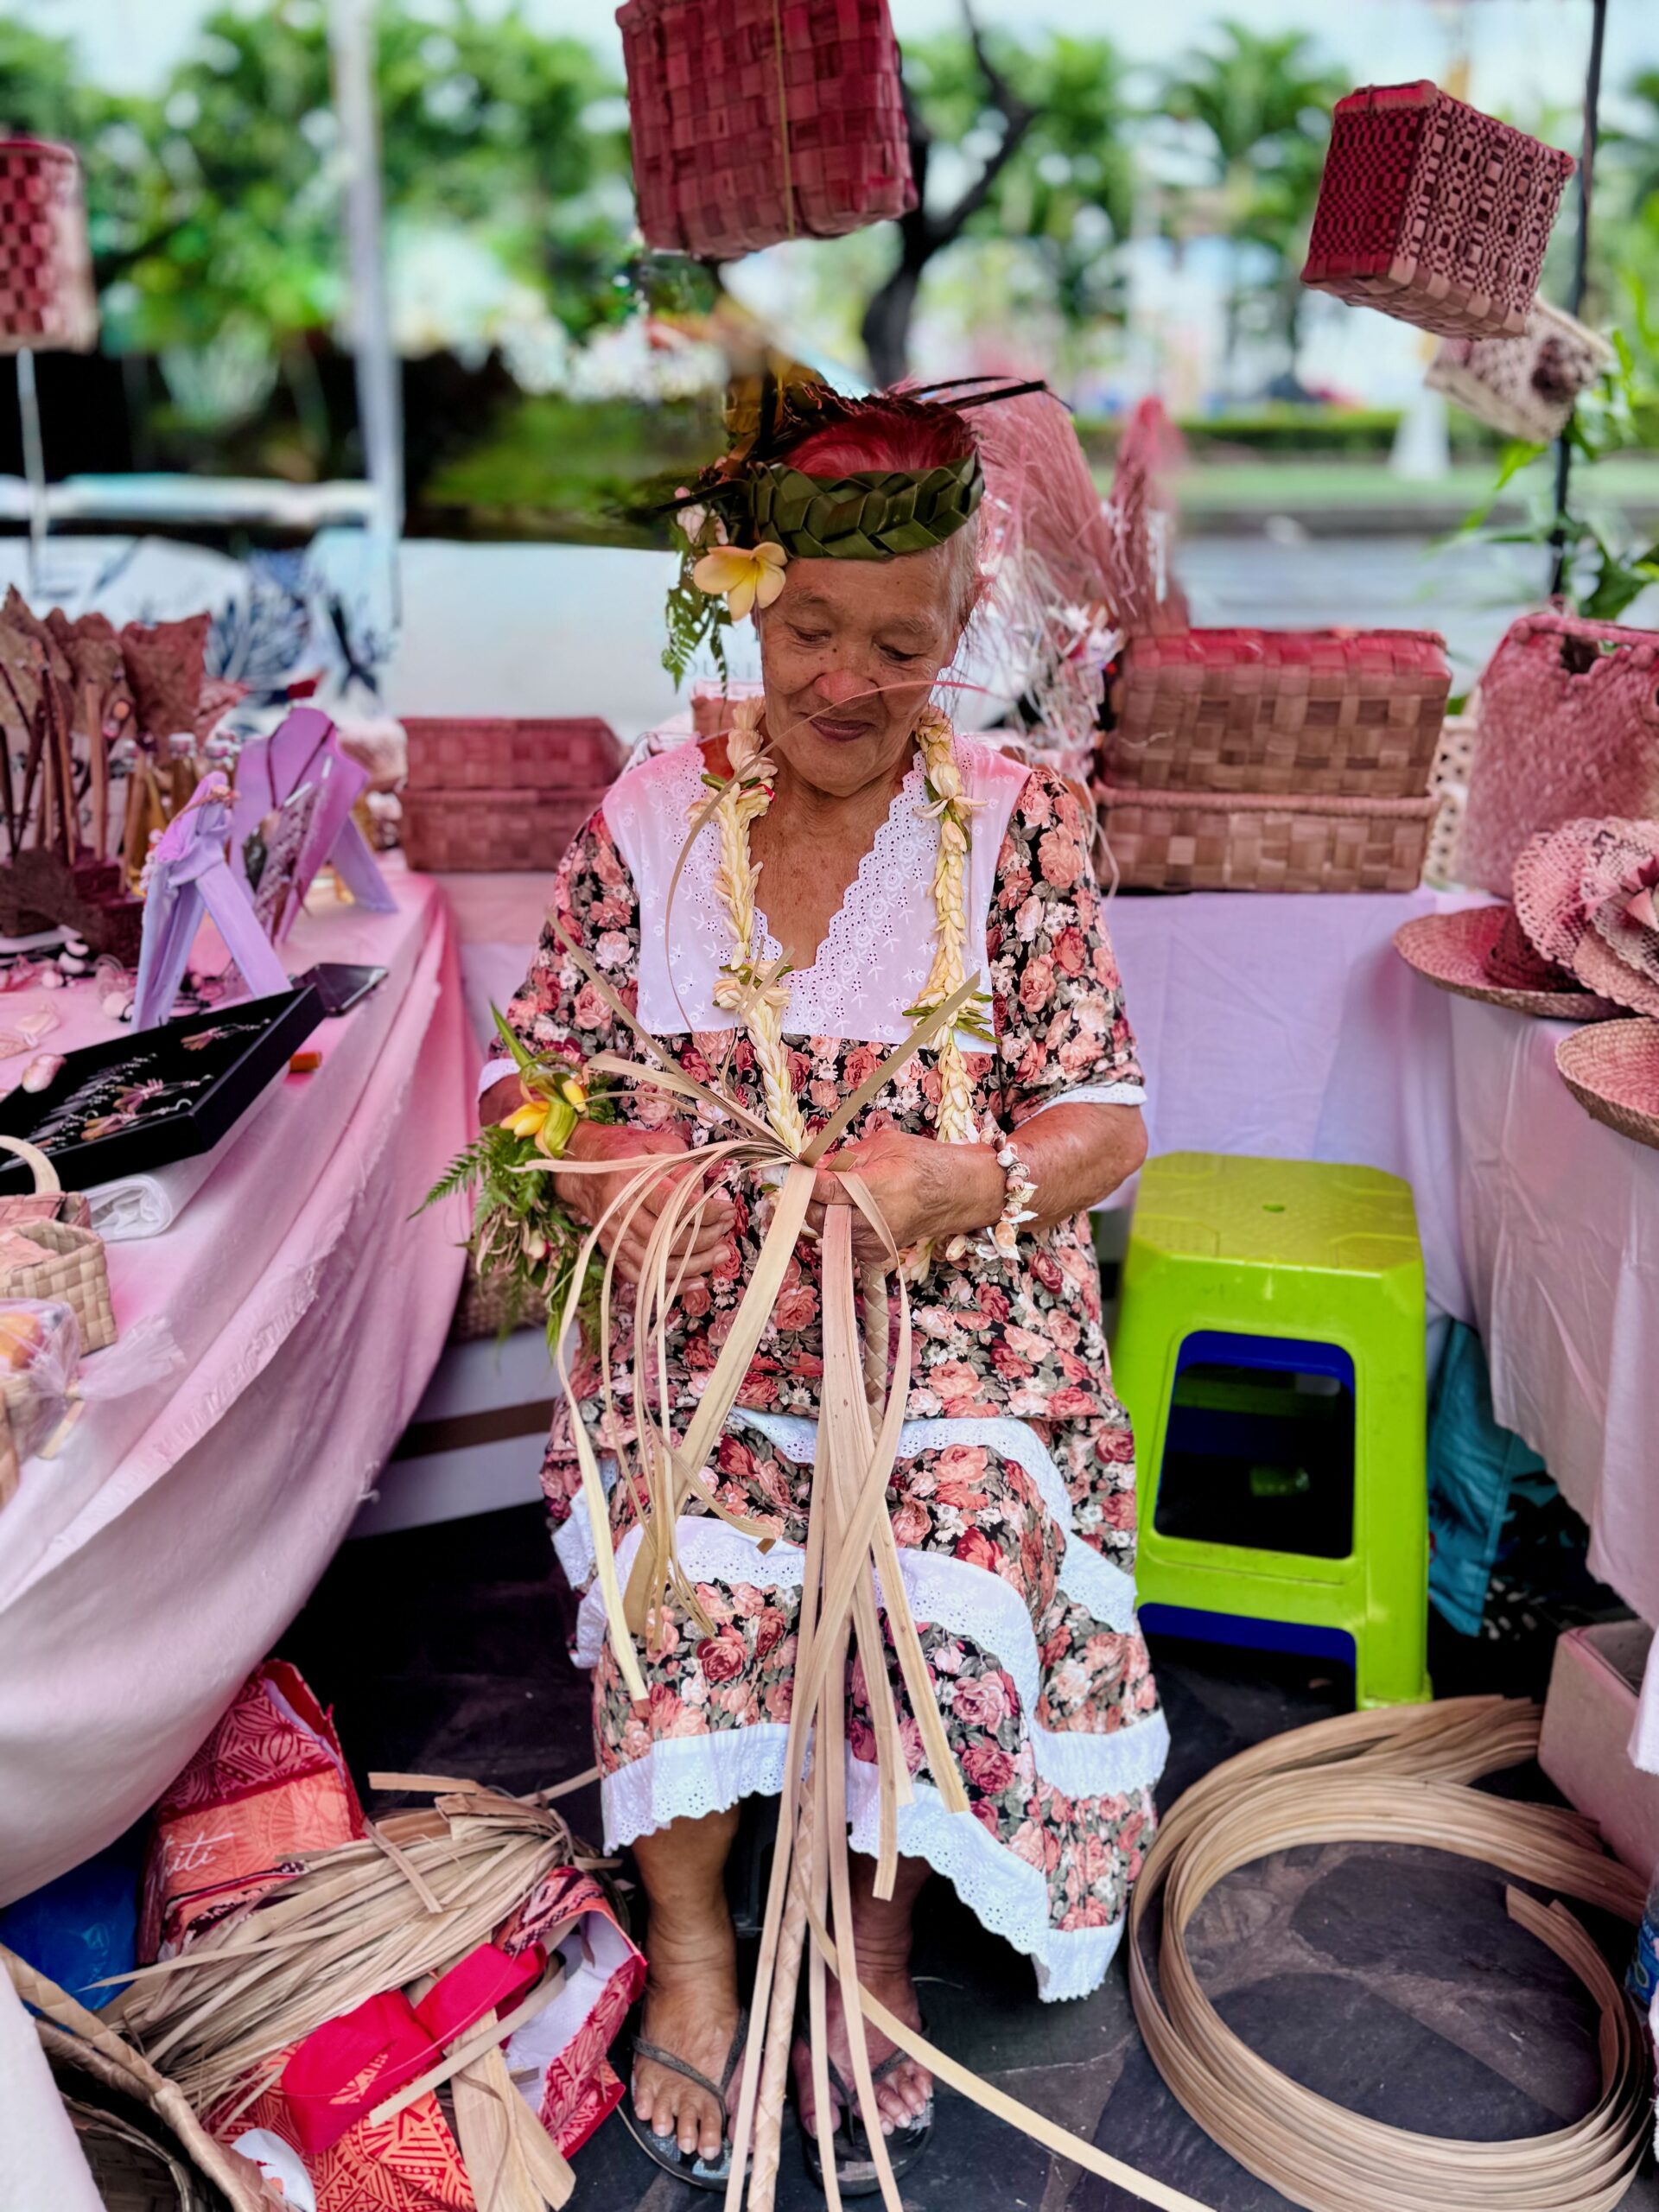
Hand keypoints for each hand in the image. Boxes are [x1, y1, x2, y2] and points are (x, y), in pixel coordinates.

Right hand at [558, 1121, 734, 1289]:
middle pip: (667, 1237)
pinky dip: (670, 1283)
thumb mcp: (654, 1144)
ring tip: (720, 1254)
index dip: (704, 1212)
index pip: (672, 1205)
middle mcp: (621, 1211)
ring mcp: (615, 1234)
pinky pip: (642, 1275)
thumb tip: (707, 1192)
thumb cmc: (621, 1151)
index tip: (728, 1210)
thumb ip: (682, 1165)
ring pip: (658, 1262)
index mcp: (631, 1180)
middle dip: (704, 1237)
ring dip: (694, 1263)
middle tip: (726, 1228)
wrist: (579, 1165)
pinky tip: (696, 1282)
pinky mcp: (613, 1249)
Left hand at [806, 1127, 999, 1269]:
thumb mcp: (883, 1145)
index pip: (824, 1190)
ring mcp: (872, 1244)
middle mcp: (872, 1223)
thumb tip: (811, 1165)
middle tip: (803, 1178)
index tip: (784, 1171)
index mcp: (876, 1189)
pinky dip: (835, 1224)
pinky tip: (847, 1209)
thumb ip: (843, 1157)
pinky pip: (838, 1240)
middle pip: (816, 1213)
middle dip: (806, 1196)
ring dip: (819, 1210)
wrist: (957, 1194)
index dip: (801, 1181)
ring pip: (824, 1229)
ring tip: (831, 1192)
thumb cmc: (924, 1164)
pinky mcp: (872, 1256)